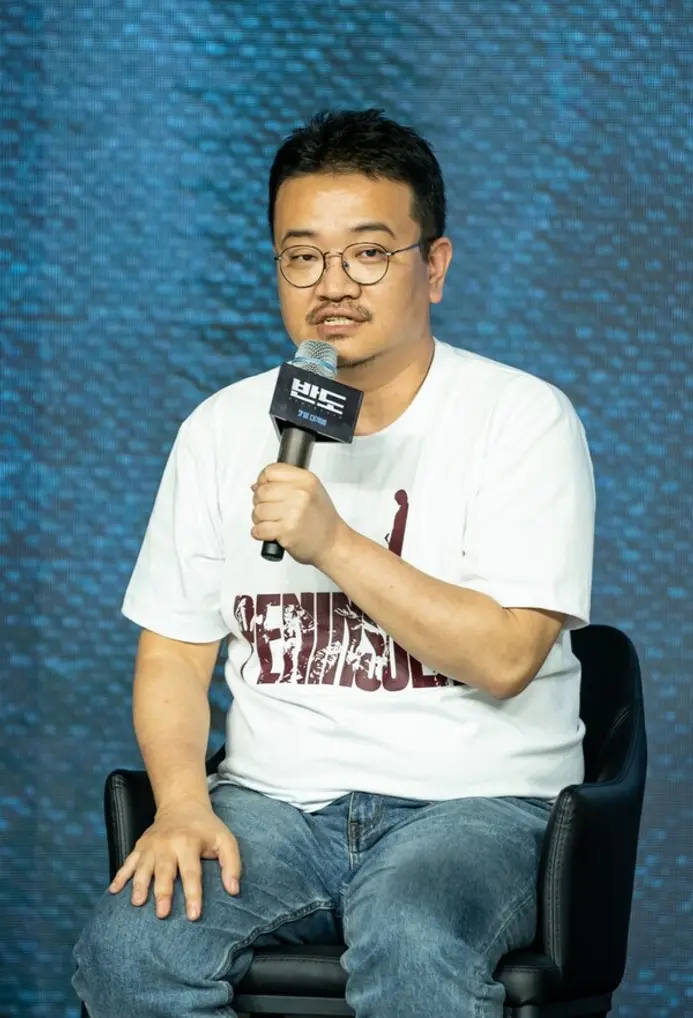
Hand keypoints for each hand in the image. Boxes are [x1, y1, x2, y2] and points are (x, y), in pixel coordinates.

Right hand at [108, 799, 241, 920]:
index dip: (193, 894)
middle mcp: (167, 843)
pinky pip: (128, 862)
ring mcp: (151, 845)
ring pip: (143, 867)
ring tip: (137, 904)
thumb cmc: (206, 828)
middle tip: (162, 914)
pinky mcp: (140, 846)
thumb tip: (233, 891)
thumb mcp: (225, 839)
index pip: (192, 872)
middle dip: (163, 892)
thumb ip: (232, 864)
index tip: (193, 916)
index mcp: (189, 842)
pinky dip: (119, 876)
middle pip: (164, 870)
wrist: (182, 804)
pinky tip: (113, 892)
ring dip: (139, 885)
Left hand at [251, 462, 345, 566]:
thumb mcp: (310, 491)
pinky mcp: (286, 531)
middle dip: (260, 502)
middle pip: (261, 491)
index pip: (271, 471)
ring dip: (260, 519)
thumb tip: (256, 485)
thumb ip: (285, 484)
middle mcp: (300, 493)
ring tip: (273, 522)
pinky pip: (258, 529)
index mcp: (306, 480)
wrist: (333, 543)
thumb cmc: (321, 519)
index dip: (263, 481)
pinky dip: (260, 533)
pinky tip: (271, 532)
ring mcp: (293, 512)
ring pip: (258, 511)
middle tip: (271, 510)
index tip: (266, 489)